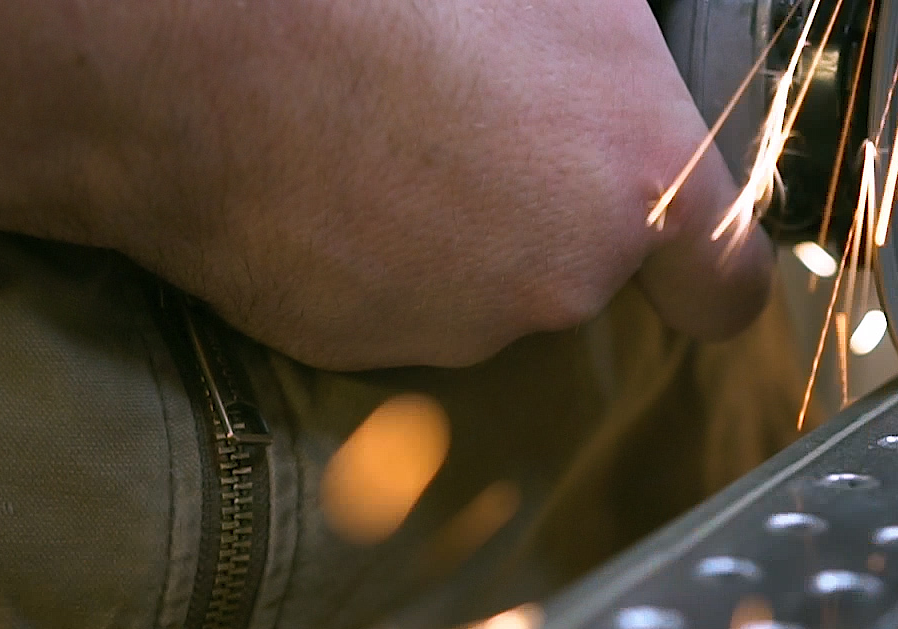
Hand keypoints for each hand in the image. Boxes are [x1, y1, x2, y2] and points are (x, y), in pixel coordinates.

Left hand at [0, 0, 774, 370]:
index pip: (730, 268)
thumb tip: (526, 277)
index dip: (703, 301)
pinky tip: (375, 43)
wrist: (167, 36)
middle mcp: (627, 62)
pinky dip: (463, 28)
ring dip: (523, 88)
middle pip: (652, 142)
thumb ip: (517, 301)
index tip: (677, 309)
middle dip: (587, 179)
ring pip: (578, 55)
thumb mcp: (418, 328)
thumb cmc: (279, 205)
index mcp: (637, 198)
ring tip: (399, 104)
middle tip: (476, 200)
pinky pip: (512, 9)